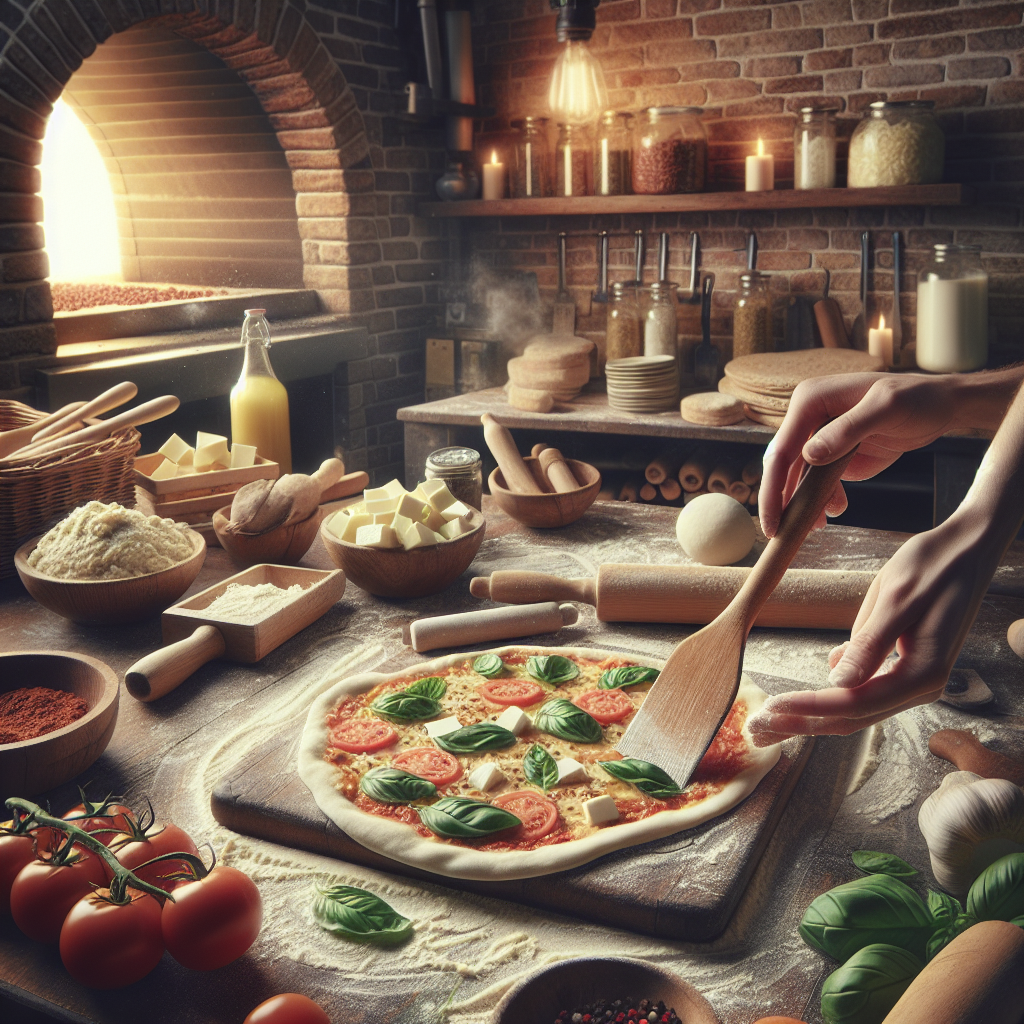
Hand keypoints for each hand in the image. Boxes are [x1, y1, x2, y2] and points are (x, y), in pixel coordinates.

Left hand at [747, 514, 992, 744]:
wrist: (969, 550)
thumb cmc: (934, 566)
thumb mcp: (896, 599)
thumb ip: (870, 644)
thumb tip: (839, 682)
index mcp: (923, 673)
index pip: (854, 703)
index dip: (809, 708)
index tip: (772, 708)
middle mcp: (921, 686)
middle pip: (852, 717)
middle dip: (802, 723)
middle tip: (758, 729)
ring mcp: (914, 680)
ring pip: (855, 709)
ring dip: (811, 715)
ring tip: (769, 721)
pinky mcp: (904, 668)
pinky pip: (863, 692)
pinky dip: (829, 698)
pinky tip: (800, 700)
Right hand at [760, 373, 961, 538]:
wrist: (942, 406)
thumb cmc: (917, 399)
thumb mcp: (886, 409)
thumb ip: (847, 430)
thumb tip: (808, 455)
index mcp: (810, 401)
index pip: (782, 449)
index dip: (773, 487)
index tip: (772, 521)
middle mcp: (808, 418)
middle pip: (782, 466)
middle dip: (782, 501)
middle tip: (780, 533)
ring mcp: (821, 437)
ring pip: (798, 477)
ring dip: (804, 503)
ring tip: (817, 526)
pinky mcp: (835, 454)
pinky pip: (819, 481)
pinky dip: (823, 499)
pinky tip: (836, 510)